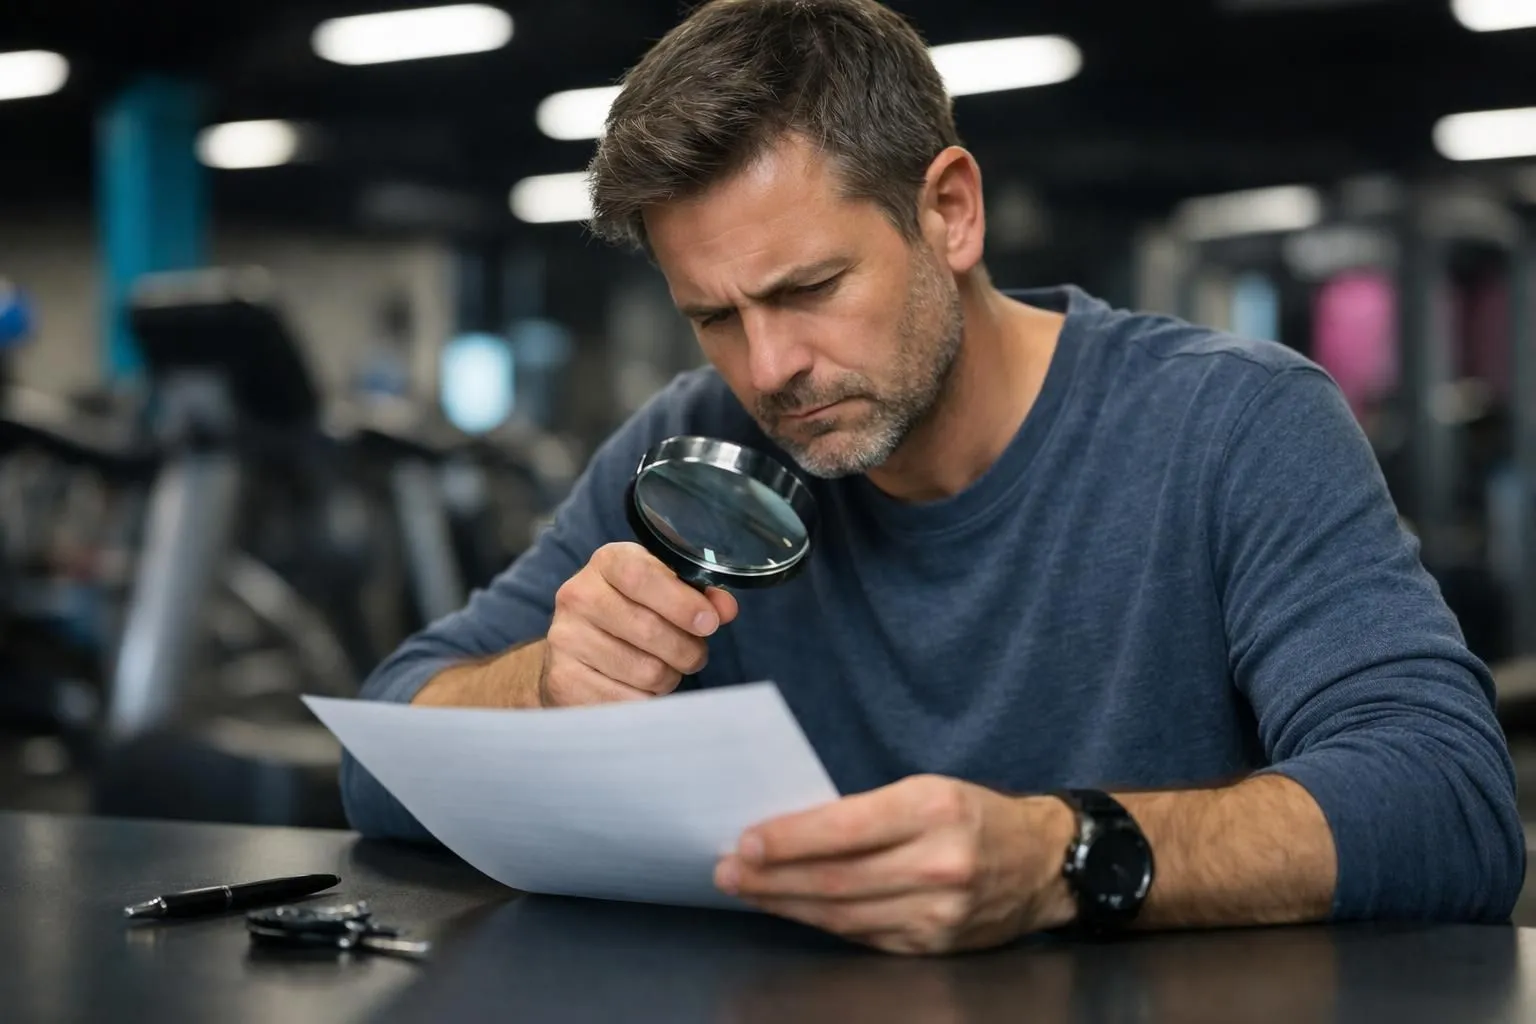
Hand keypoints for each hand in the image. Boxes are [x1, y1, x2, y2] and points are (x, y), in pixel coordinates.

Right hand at [541, 541, 737, 706]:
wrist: (574, 651)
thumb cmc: (632, 614)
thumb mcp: (665, 592)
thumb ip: (700, 596)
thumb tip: (725, 609)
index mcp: (608, 562)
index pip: (642, 576)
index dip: (682, 603)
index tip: (710, 623)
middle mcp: (578, 595)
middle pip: (650, 629)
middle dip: (688, 648)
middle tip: (694, 654)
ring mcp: (565, 639)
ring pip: (646, 671)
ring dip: (669, 677)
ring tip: (664, 668)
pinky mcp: (564, 681)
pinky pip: (629, 701)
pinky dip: (648, 700)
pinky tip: (640, 687)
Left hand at [714, 775, 1077, 954]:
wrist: (1045, 863)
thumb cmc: (974, 815)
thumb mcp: (927, 790)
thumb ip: (866, 810)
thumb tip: (790, 829)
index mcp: (933, 809)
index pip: (845, 828)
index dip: (789, 839)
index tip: (746, 840)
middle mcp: (938, 864)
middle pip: (836, 879)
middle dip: (771, 877)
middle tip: (727, 871)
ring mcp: (937, 913)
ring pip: (843, 914)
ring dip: (786, 904)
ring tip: (747, 890)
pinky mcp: (934, 945)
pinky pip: (863, 936)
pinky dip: (822, 923)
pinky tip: (793, 909)